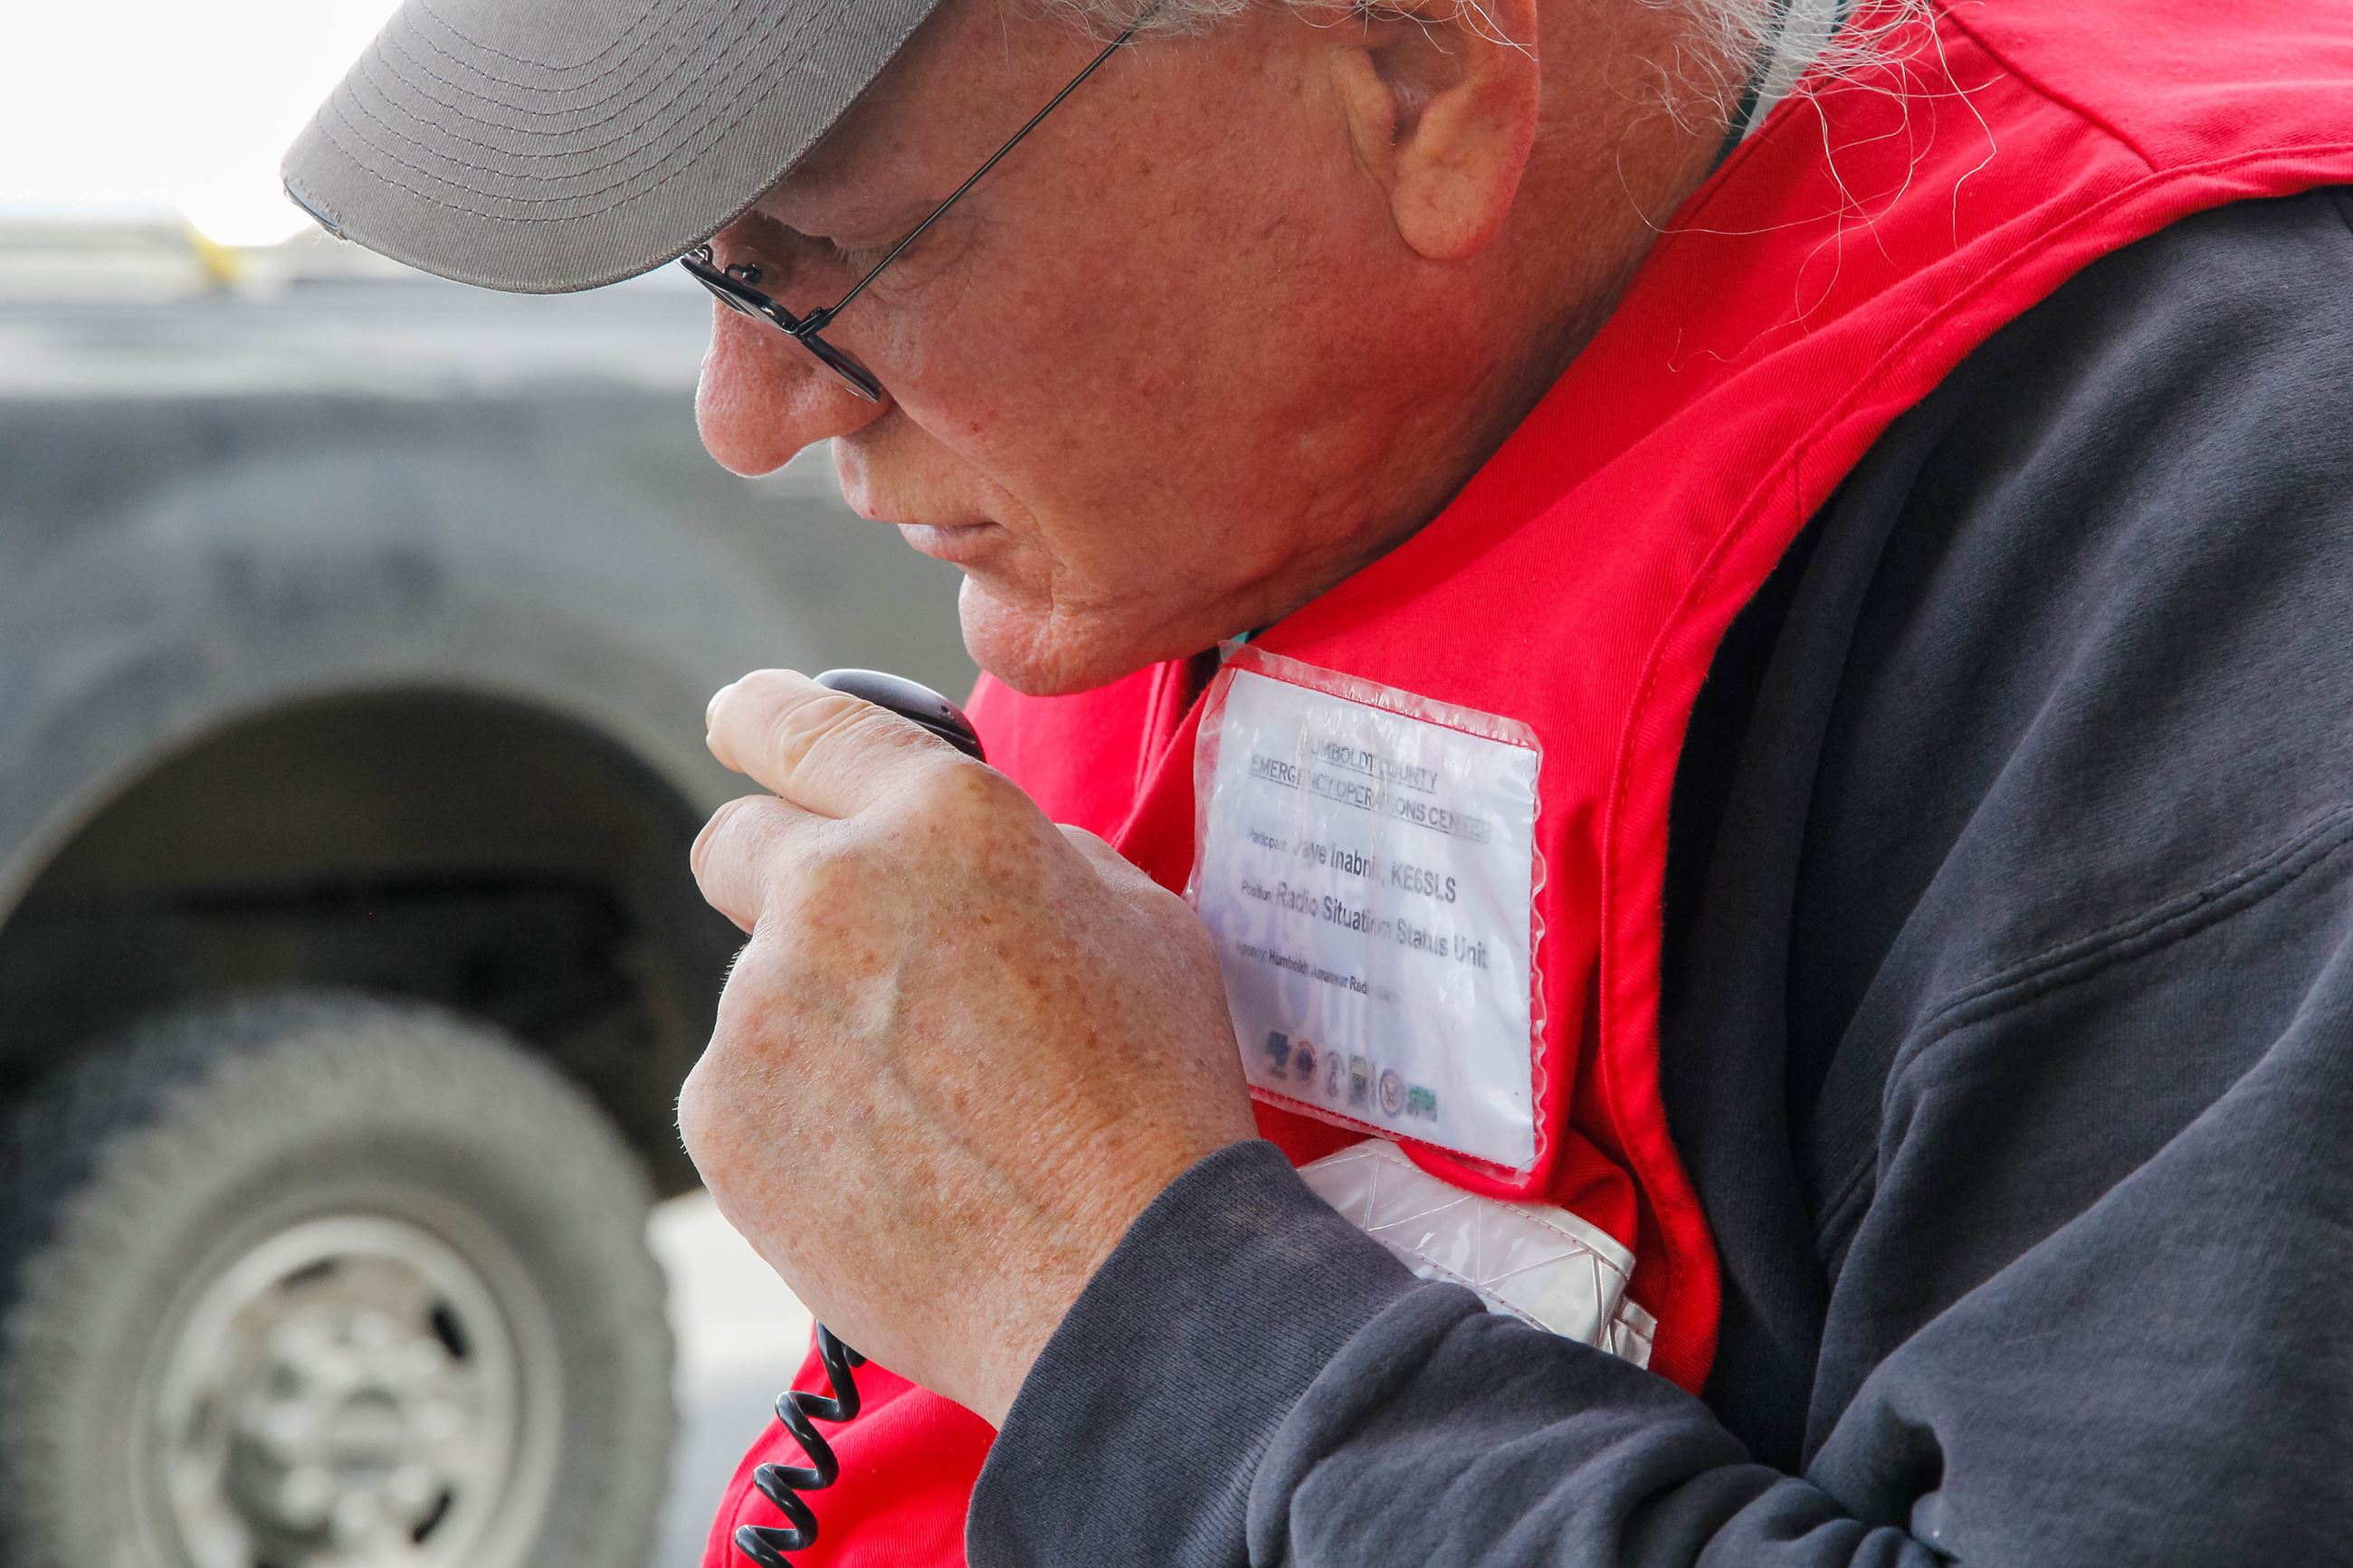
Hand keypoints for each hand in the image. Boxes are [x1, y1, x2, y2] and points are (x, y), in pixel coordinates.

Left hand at [679, 670, 1256, 1423]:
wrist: (1118, 1275)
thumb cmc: (1153, 1096)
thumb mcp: (1140, 919)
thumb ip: (1031, 855)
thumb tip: (964, 863)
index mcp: (941, 817)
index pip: (805, 723)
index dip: (762, 717)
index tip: (736, 721)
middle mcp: (829, 891)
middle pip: (733, 844)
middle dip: (777, 875)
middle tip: (849, 951)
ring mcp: (758, 1010)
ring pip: (756, 989)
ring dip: (813, 1023)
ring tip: (926, 1111)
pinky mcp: (721, 1121)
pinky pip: (742, 1092)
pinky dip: (796, 1118)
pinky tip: (891, 1166)